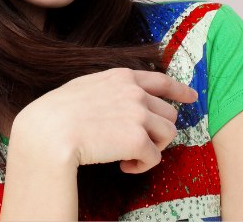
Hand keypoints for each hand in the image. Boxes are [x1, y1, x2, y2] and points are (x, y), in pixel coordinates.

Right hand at [11, 68, 197, 173]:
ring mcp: (138, 114)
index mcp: (122, 77)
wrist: (50, 131)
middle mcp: (135, 92)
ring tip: (129, 155)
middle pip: (169, 113)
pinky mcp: (138, 139)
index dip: (180, 90)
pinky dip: (141, 165)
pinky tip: (123, 166)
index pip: (161, 81)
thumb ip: (111, 89)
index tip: (191, 97)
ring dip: (153, 148)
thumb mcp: (87, 86)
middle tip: (138, 143)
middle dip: (157, 130)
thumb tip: (128, 101)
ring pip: (168, 135)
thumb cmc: (59, 111)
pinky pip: (154, 158)